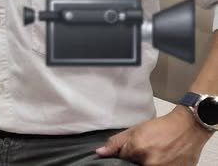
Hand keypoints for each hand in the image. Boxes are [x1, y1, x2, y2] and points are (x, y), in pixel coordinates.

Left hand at [95, 106, 211, 164]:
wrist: (189, 128)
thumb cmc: (163, 127)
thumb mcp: (136, 130)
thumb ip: (116, 142)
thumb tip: (100, 153)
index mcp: (138, 149)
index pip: (121, 159)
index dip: (126, 153)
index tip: (133, 149)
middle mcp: (150, 162)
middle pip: (133, 165)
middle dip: (137, 160)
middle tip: (147, 151)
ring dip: (148, 162)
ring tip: (156, 153)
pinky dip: (159, 164)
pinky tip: (164, 157)